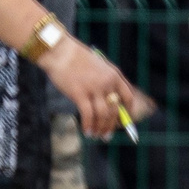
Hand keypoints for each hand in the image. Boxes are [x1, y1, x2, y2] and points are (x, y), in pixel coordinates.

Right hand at [39, 37, 153, 140]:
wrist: (60, 52)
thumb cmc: (77, 60)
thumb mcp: (98, 67)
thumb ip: (105, 83)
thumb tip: (107, 105)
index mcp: (115, 75)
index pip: (128, 97)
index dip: (127, 112)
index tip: (123, 121)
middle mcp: (107, 83)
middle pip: (115, 110)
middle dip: (111, 126)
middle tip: (107, 136)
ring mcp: (94, 88)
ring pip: (103, 115)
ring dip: (100, 128)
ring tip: (96, 136)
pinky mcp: (80, 94)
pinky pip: (88, 115)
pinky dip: (88, 126)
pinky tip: (86, 132)